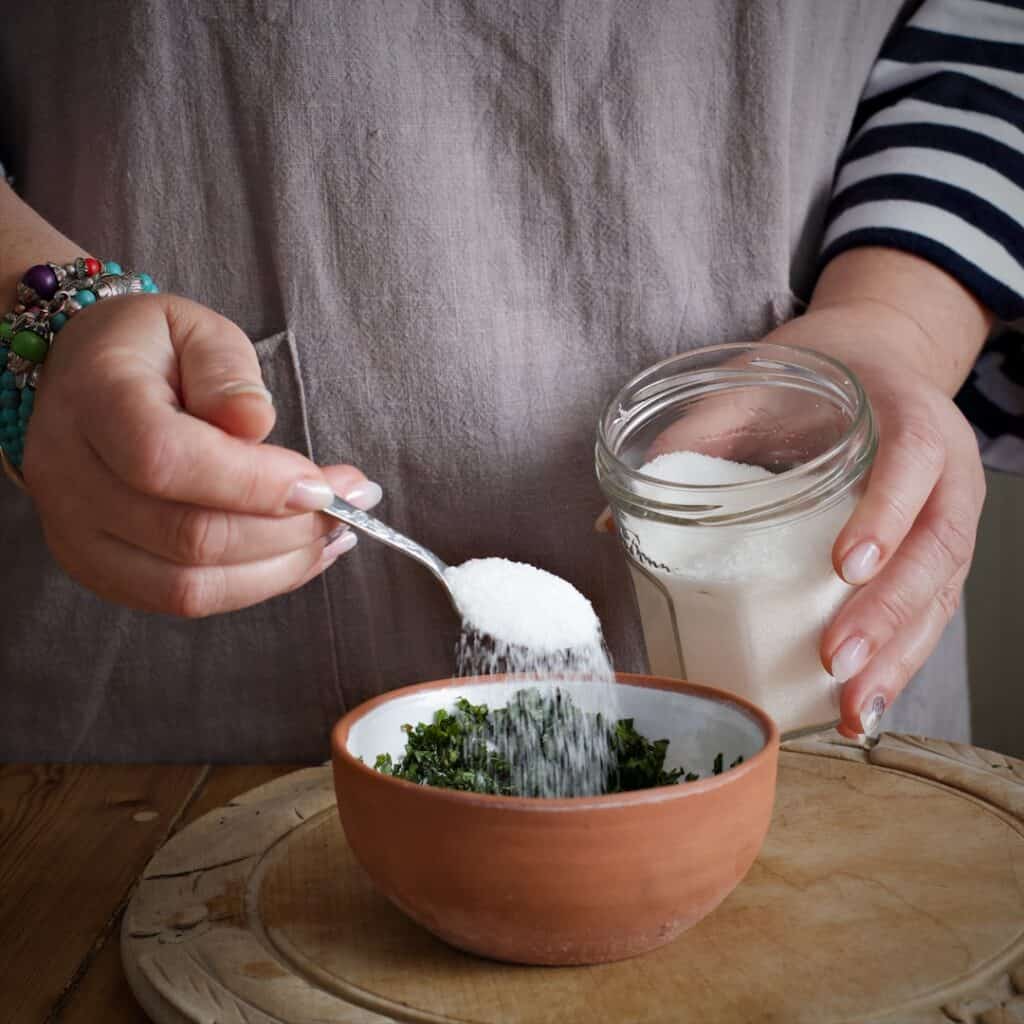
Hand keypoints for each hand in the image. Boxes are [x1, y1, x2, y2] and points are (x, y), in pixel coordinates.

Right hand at [23, 294, 378, 616]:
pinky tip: (300, 555)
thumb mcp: (193, 328)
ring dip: (280, 568)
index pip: (166, 460)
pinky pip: (183, 600)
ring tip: (335, 534)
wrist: (76, 380)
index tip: (325, 482)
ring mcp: (78, 535)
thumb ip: (226, 372)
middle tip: (352, 503)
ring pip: (189, 587)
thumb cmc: (147, 350)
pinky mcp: (100, 570)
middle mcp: (71, 479)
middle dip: (289, 529)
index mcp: (94, 402)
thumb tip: (255, 426)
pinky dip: (254, 585)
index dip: (255, 483)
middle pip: (189, 537)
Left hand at [596, 250, 988, 738]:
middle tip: (833, 660)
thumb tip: (609, 524)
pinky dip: (900, 663)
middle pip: (936, 548)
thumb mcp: (751, 387)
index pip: (910, 461)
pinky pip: (931, 614)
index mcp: (905, 414)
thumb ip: (691, 439)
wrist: (873, 364)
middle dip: (887, 613)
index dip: (886, 515)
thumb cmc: (809, 380)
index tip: (846, 566)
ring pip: (940, 595)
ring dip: (898, 658)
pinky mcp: (937, 556)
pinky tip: (862, 706)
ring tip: (852, 710)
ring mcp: (949, 516)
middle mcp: (945, 471)